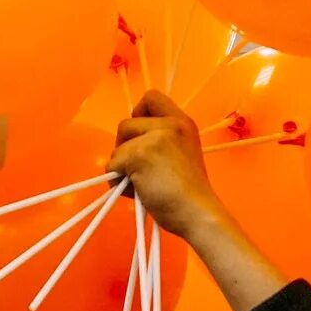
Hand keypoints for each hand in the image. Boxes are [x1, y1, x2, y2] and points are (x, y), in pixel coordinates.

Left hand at [108, 91, 226, 240]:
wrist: (198, 213)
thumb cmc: (189, 193)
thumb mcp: (182, 153)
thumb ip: (160, 141)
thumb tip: (127, 144)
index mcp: (182, 122)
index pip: (151, 97)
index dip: (138, 114)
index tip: (139, 137)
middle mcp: (170, 124)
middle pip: (126, 124)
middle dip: (124, 147)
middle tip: (139, 169)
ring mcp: (154, 138)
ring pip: (117, 147)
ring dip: (121, 167)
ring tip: (142, 185)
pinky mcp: (139, 154)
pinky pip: (112, 165)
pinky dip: (117, 182)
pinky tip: (138, 192)